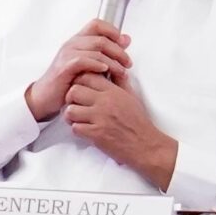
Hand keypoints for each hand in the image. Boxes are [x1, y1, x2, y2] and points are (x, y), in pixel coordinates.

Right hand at [26, 21, 130, 121]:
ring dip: (113, 60)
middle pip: (101, 37)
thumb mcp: (89, 65)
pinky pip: (83, 60)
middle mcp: (72, 44)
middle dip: (119, 50)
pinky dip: (97, 64)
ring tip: (121, 71)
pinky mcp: (64, 67)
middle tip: (128, 63)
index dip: (113, 30)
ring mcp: (67, 55)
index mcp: (78, 41)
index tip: (124, 44)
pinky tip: (105, 71)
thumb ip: (106, 52)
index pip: (97, 24)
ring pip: (96, 49)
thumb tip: (126, 39)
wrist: (45, 97)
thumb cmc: (66, 82)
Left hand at [63, 72, 176, 188]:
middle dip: (71, 99)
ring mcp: (100, 118)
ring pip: (70, 110)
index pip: (87, 76)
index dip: (80, 82)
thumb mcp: (131, 96)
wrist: (145, 144)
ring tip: (79, 119)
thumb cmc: (138, 121)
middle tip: (76, 105)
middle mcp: (105, 102)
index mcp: (113, 91)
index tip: (82, 90)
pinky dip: (78, 130)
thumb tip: (114, 69)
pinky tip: (85, 130)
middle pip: (74, 91)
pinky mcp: (97, 134)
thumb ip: (120, 82)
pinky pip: (75, 128)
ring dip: (71, 116)